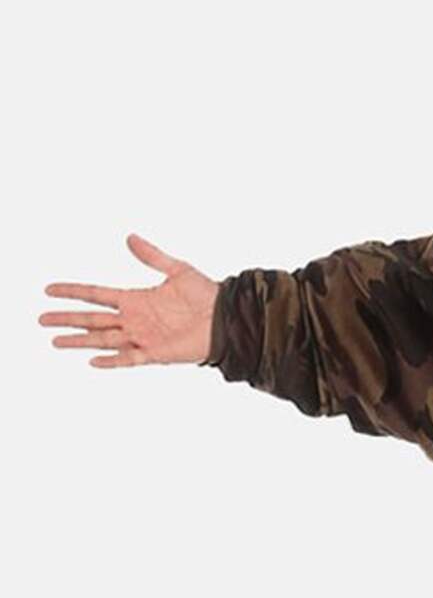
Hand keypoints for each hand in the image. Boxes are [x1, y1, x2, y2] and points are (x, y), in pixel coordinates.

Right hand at [40, 235, 220, 367]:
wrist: (226, 318)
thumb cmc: (205, 295)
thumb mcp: (177, 270)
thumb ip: (152, 256)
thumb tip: (129, 237)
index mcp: (135, 299)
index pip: (96, 294)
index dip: (73, 292)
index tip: (49, 290)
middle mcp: (134, 319)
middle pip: (91, 319)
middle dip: (66, 319)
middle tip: (41, 319)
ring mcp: (142, 337)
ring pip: (102, 339)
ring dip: (79, 341)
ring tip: (55, 341)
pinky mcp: (155, 353)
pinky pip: (129, 359)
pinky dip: (111, 360)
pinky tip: (92, 360)